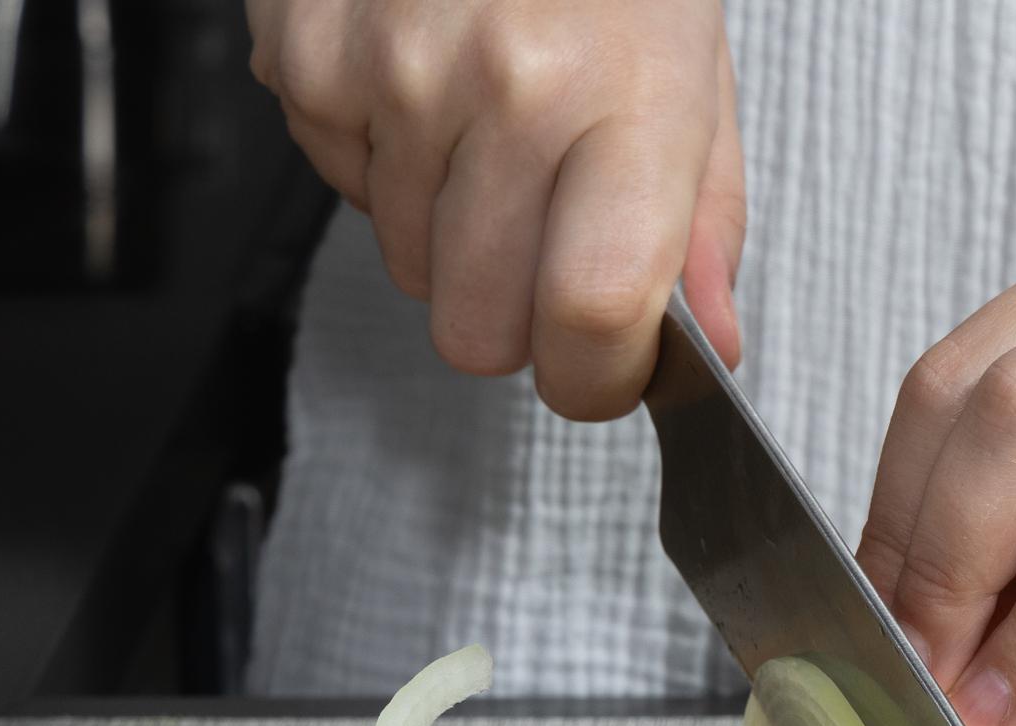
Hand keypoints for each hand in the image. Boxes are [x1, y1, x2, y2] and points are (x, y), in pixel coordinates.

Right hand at [245, 0, 743, 418]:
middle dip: (511, 315)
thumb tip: (706, 346)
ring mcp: (396, 71)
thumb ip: (704, 229)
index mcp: (627, 103)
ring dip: (444, 227)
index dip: (593, 380)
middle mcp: (509, 88)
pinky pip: (338, 185)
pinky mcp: (309, 55)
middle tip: (541, 235)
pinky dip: (379, 158)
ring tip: (485, 128)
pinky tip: (425, 85)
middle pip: (478, 332)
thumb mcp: (695, 82)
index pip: (591, 319)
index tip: (601, 369)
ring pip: (405, 267)